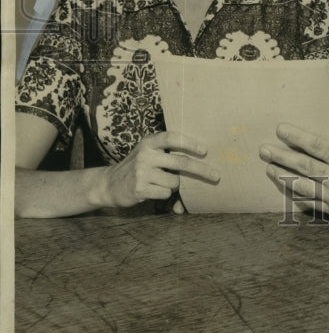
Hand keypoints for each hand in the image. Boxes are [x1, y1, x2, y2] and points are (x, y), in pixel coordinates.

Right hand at [98, 131, 219, 209]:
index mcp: (150, 142)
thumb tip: (199, 158)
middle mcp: (145, 155)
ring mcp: (142, 172)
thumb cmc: (138, 167)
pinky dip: (164, 194)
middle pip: (181, 162)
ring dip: (174, 185)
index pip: (172, 138)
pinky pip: (165, 193)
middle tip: (216, 175)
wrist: (109, 184)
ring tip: (160, 182)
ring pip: (174, 181)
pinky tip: (152, 190)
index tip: (205, 151)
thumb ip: (167, 152)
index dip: (190, 143)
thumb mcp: (148, 152)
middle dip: (202, 170)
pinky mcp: (139, 189)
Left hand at [260, 115, 328, 219]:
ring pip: (302, 187)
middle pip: (304, 167)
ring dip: (283, 177)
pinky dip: (292, 196)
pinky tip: (281, 187)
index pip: (317, 147)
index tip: (280, 129)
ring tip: (268, 168)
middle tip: (264, 150)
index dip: (297, 137)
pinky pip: (308, 203)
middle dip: (282, 157)